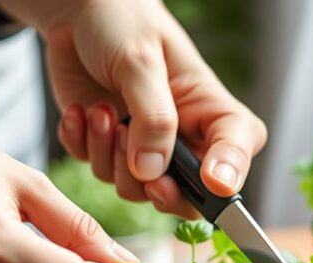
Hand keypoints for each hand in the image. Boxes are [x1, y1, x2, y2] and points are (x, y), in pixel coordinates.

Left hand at [2, 0, 266, 215]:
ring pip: (138, 189)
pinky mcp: (112, 150)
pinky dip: (84, 147)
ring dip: (111, 158)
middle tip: (143, 173)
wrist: (76, 13)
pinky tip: (81, 114)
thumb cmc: (122, 22)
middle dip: (162, 189)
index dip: (231, 172)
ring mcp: (147, 148)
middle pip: (190, 195)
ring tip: (102, 112)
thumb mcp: (140, 61)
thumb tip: (152, 171)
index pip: (236, 150)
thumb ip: (152, 117)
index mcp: (211, 110)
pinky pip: (99, 172)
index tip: (214, 181)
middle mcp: (185, 137)